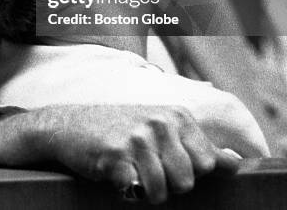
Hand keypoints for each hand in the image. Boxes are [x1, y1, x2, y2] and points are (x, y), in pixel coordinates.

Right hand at [0, 104, 240, 204]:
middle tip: (145, 169)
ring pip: (164, 191)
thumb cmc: (119, 129)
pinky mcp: (117, 155)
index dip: (188, 174)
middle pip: (188, 180)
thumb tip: (236, 162)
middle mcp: (160, 122)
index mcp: (175, 114)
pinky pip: (138, 192)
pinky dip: (127, 191)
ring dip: (146, 191)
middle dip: (168, 185)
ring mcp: (138, 138)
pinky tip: (115, 174)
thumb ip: (200, 147)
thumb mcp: (162, 130)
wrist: (69, 125)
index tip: (166, 164)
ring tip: (131, 172)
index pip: (208, 163)